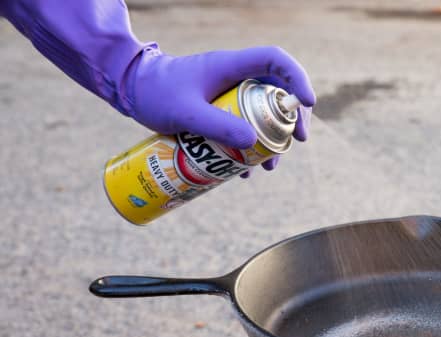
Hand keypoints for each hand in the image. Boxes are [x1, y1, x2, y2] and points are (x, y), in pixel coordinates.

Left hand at [125, 45, 314, 171]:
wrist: (131, 89)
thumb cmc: (155, 93)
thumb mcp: (185, 113)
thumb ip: (217, 127)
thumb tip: (253, 143)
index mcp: (232, 66)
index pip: (276, 61)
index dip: (297, 79)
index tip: (307, 103)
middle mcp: (237, 77)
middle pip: (278, 91)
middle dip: (291, 118)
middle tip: (296, 141)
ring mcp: (230, 94)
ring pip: (264, 112)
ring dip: (272, 138)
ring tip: (269, 165)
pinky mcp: (221, 110)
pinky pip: (246, 125)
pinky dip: (250, 146)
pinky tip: (244, 170)